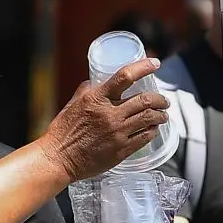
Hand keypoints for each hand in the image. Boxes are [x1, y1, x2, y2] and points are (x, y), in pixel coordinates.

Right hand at [40, 58, 169, 180]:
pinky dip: (153, 131)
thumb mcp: (72, 104)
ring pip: (150, 118)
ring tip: (162, 115)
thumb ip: (86, 91)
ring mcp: (117, 133)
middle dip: (160, 99)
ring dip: (161, 115)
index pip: (125, 76)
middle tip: (164, 100)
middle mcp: (109, 114)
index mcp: (96, 98)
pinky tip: (152, 129)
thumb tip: (98, 81)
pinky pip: (145, 137)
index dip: (143, 67)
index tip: (155, 63)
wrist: (58, 158)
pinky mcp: (121, 150)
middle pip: (145, 100)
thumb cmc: (62, 132)